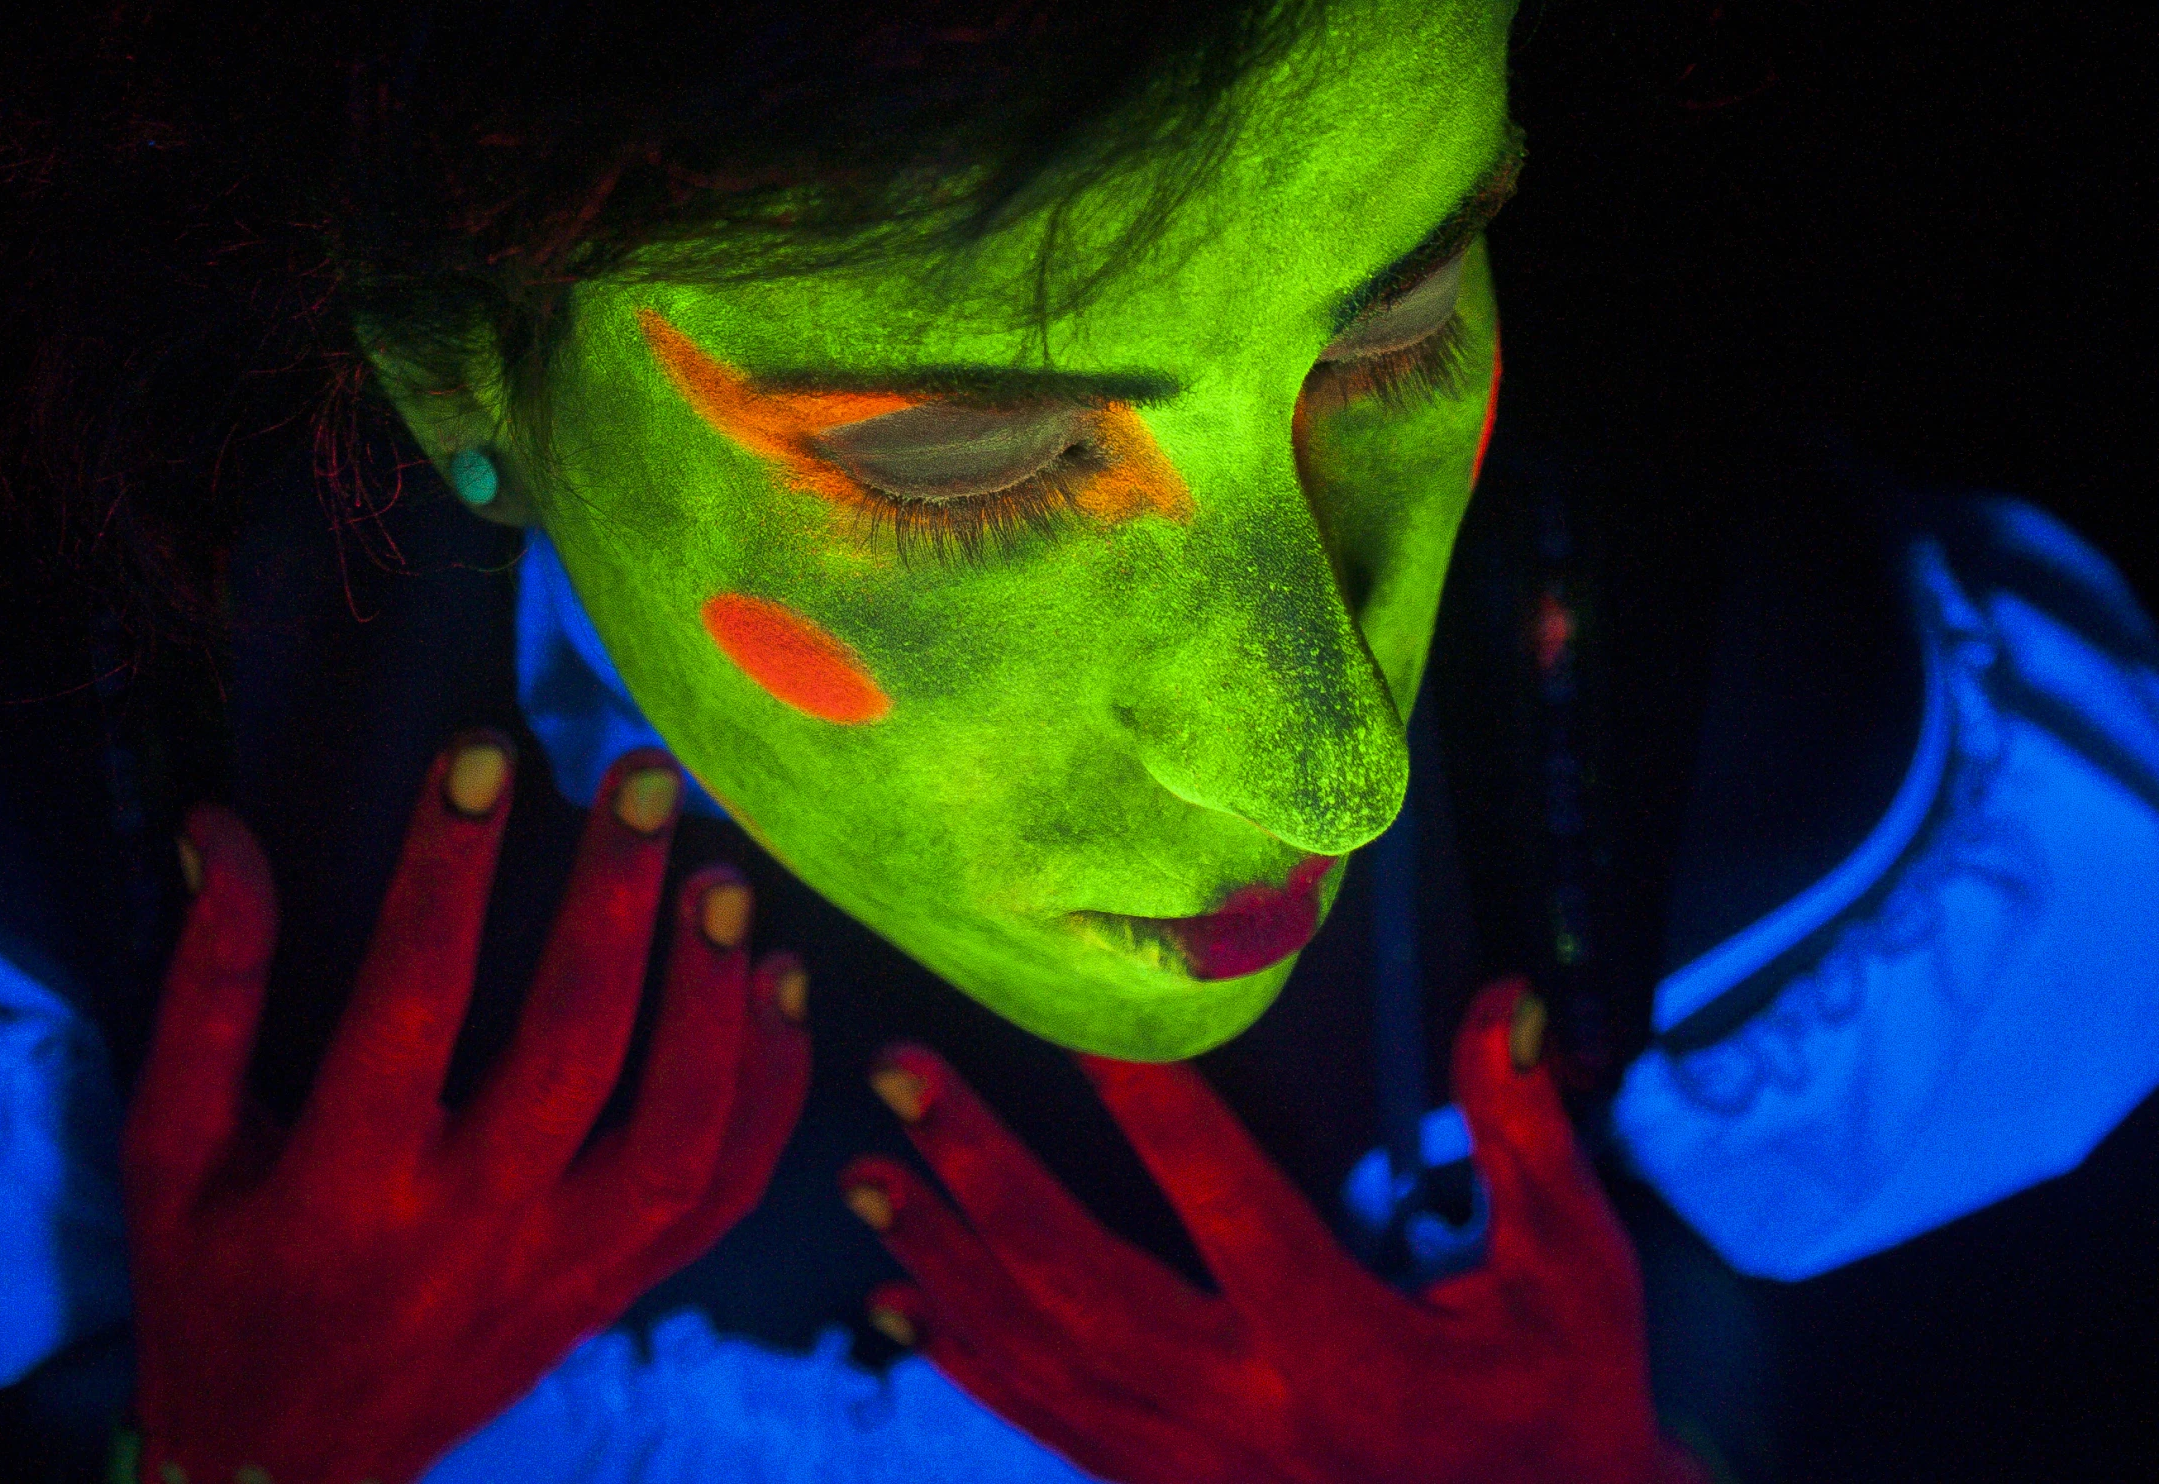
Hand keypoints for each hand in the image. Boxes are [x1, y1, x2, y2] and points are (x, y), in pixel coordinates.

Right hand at [124, 737, 810, 1483]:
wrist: (289, 1474)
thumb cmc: (216, 1287)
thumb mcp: (169, 1154)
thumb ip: (206, 994)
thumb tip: (225, 832)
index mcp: (342, 1191)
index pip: (410, 1001)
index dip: (449, 870)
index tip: (487, 755)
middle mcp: (469, 1232)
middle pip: (573, 1054)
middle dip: (615, 906)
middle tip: (647, 781)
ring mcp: (565, 1272)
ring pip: (678, 1134)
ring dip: (716, 1001)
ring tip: (727, 879)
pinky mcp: (620, 1293)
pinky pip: (722, 1195)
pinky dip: (769, 1092)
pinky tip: (782, 987)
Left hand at [841, 980, 1704, 1483]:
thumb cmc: (1563, 1400)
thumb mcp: (1576, 1272)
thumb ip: (1526, 1136)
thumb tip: (1503, 1001)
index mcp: (1349, 1350)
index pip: (1231, 1209)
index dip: (1154, 1108)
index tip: (1077, 1017)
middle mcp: (1250, 1414)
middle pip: (1082, 1283)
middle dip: (979, 1172)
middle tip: (898, 1075)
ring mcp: (1196, 1466)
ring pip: (1041, 1357)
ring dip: (944, 1258)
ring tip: (864, 1171)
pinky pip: (1048, 1424)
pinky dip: (968, 1361)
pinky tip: (899, 1300)